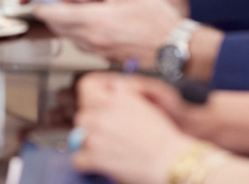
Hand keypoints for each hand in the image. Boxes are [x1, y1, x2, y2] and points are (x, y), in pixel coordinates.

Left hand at [35, 0, 185, 65]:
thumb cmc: (156, 17)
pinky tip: (91, 16)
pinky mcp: (102, 57)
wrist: (175, 48)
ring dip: (65, 17)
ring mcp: (97, 51)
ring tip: (75, 1)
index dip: (38, 3)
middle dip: (49, 7)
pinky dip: (79, 27)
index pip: (54, 13)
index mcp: (96, 20)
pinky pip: (81, 40)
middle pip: (56, 23)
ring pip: (68, 32)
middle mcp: (92, 39)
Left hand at [72, 74, 200, 181]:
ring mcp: (95, 136)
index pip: (86, 86)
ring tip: (109, 146)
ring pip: (79, 136)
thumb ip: (122, 93)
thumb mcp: (143, 102)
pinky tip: (101, 162)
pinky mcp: (95, 158)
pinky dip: (88, 162)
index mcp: (114, 98)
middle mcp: (102, 114)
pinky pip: (78, 159)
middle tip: (108, 129)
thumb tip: (109, 89)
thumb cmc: (162, 136)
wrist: (170, 161)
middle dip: (93, 121)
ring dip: (91, 141)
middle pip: (82, 113)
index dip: (92, 92)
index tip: (97, 99)